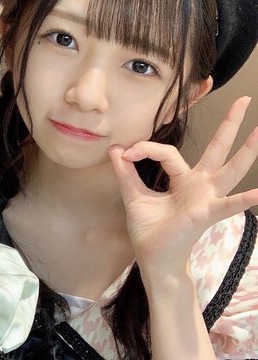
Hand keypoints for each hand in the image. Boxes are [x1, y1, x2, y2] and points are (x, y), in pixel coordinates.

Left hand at [109, 97, 257, 284]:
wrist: (153, 259)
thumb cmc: (149, 230)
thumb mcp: (134, 196)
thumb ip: (126, 173)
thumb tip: (115, 149)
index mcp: (183, 179)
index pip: (167, 152)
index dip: (145, 149)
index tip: (126, 153)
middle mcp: (200, 185)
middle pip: (217, 149)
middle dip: (230, 125)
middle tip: (245, 100)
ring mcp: (206, 198)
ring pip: (230, 169)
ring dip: (247, 151)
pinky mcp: (205, 213)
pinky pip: (227, 205)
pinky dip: (244, 199)